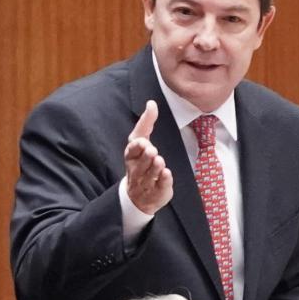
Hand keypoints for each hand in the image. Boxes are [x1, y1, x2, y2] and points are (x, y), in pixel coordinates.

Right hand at [123, 100, 170, 214]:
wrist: (139, 197)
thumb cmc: (140, 163)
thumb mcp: (140, 142)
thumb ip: (146, 123)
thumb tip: (151, 103)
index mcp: (132, 157)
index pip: (132, 150)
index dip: (137, 147)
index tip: (143, 142)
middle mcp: (137, 170)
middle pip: (142, 162)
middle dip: (147, 157)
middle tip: (152, 152)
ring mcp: (146, 182)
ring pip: (151, 174)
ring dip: (155, 167)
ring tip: (159, 161)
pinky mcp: (157, 192)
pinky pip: (160, 185)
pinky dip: (164, 180)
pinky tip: (166, 174)